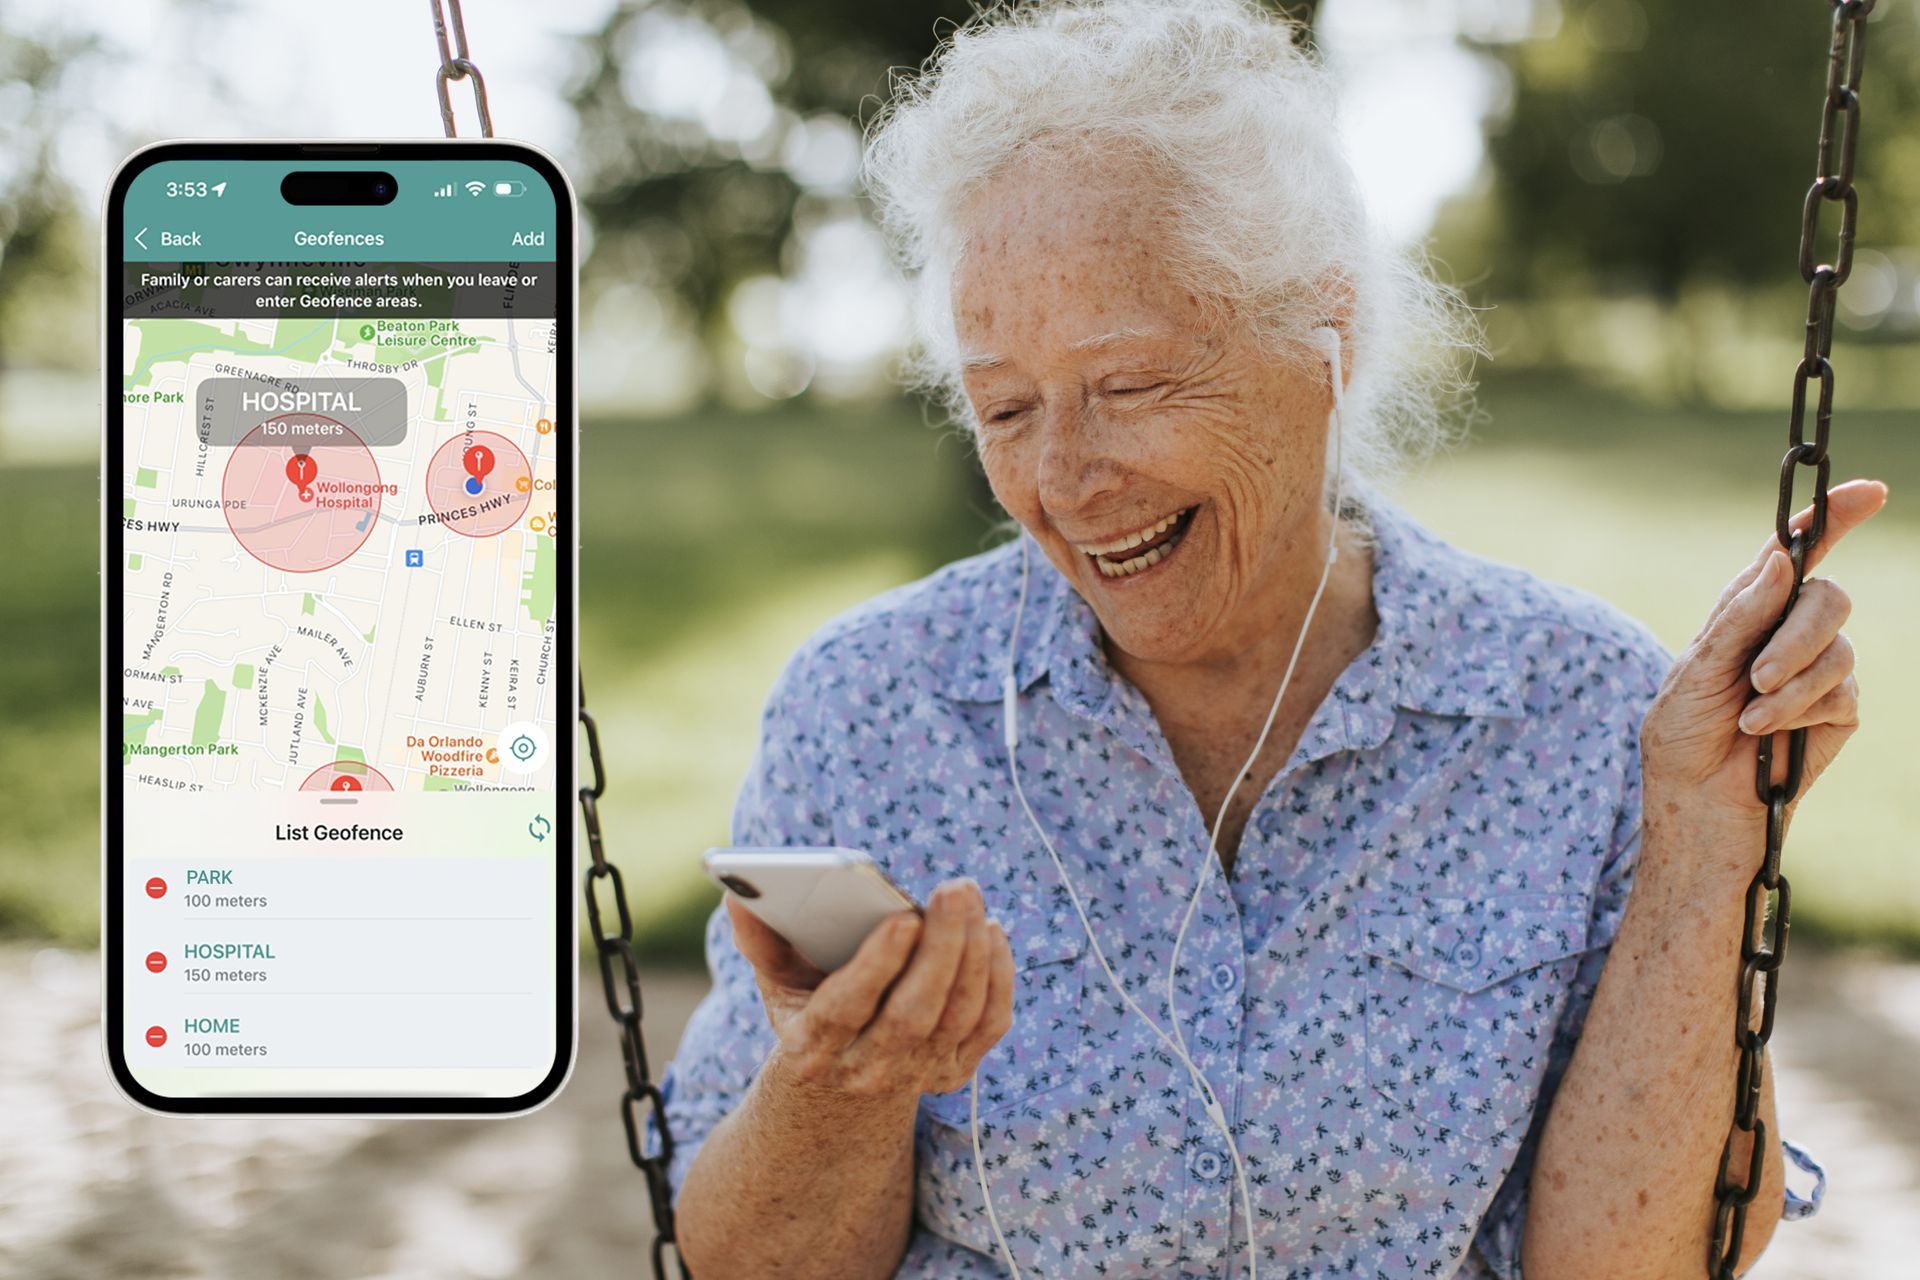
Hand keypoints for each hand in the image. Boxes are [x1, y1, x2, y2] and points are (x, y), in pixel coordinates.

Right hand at [727, 876, 1015, 1102]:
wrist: (838, 1102)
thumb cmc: (806, 1022)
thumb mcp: (776, 990)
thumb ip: (761, 942)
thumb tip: (737, 893)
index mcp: (812, 1049)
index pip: (846, 1008)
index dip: (877, 964)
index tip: (904, 917)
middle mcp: (866, 1070)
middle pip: (914, 1013)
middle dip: (942, 947)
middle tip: (954, 889)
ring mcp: (915, 1076)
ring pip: (957, 1016)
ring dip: (973, 954)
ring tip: (969, 899)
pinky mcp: (952, 1073)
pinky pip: (987, 1026)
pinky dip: (997, 978)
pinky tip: (990, 932)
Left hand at [1638, 478, 1887, 883]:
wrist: (1695, 803)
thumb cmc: (1681, 735)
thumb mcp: (1697, 669)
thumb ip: (1740, 616)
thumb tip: (1781, 561)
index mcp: (1748, 611)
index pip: (1796, 554)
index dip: (1833, 518)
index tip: (1869, 491)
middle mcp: (1787, 633)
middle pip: (1830, 596)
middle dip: (1798, 633)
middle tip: (1758, 676)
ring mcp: (1817, 671)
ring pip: (1839, 645)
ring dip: (1791, 681)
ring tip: (1749, 716)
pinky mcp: (1836, 711)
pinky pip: (1842, 691)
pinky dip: (1800, 710)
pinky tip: (1766, 735)